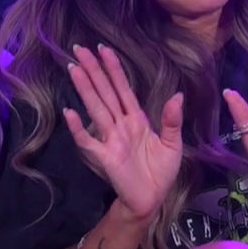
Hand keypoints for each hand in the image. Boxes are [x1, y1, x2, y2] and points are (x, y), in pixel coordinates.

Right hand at [65, 44, 183, 222]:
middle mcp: (120, 124)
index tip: (103, 49)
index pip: (122, 88)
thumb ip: (172, 120)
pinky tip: (70, 113)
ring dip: (85, 89)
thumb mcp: (173, 144)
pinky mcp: (105, 157)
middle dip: (93, 70)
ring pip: (96, 108)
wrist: (152, 199)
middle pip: (105, 92)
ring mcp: (110, 139)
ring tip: (74, 69)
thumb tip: (178, 96)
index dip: (113, 69)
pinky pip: (89, 141)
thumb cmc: (160, 171)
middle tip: (79, 48)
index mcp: (136, 119)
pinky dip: (78, 128)